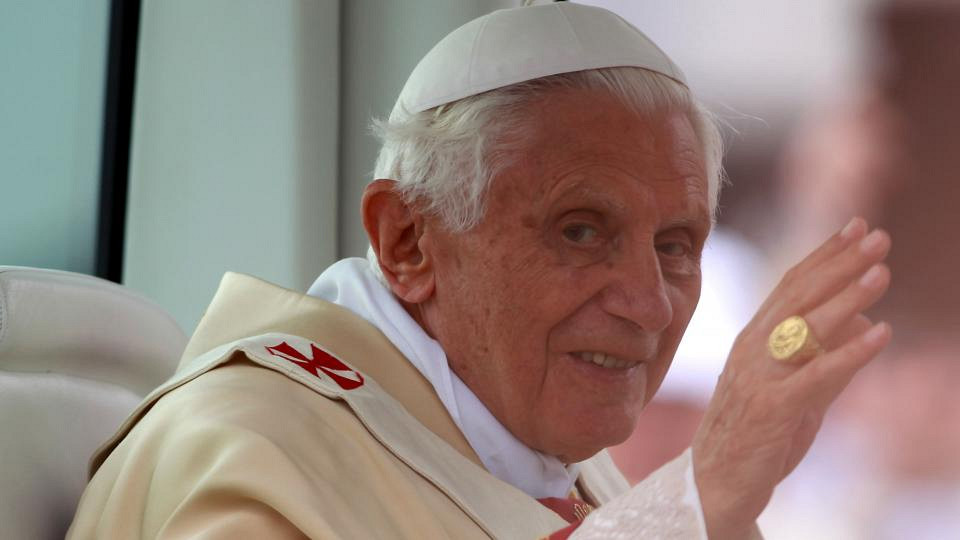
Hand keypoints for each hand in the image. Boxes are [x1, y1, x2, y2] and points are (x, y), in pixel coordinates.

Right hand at [691, 217, 891, 538]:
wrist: (715, 483)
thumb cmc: (756, 435)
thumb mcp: (796, 389)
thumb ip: (828, 355)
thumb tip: (865, 322)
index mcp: (755, 338)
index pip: (791, 285)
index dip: (825, 254)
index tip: (856, 226)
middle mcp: (753, 348)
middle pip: (798, 295)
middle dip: (840, 263)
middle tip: (877, 236)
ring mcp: (760, 376)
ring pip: (805, 327)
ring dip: (847, 296)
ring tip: (883, 272)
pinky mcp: (772, 408)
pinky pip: (816, 375)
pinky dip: (850, 353)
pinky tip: (881, 333)